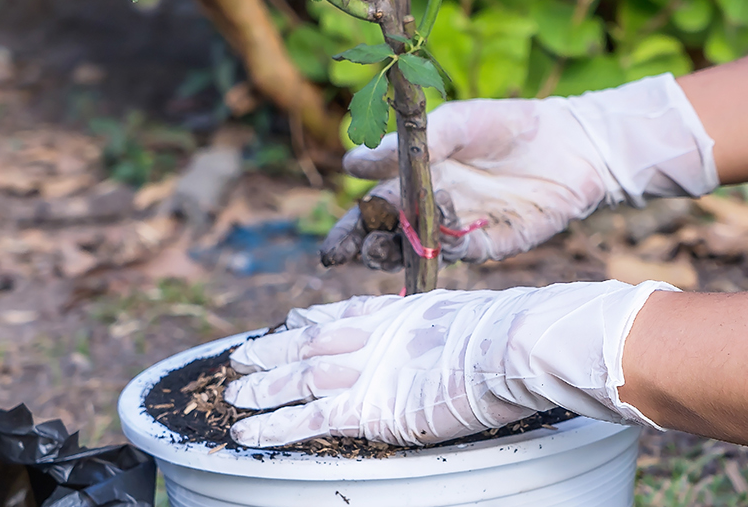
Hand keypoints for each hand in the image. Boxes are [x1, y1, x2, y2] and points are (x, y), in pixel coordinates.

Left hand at [225, 279, 677, 447]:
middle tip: (240, 355)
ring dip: (261, 386)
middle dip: (273, 349)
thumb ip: (451, 337)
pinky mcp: (365, 407)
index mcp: (400, 314)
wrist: (516, 345)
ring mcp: (366, 369)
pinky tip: (246, 435)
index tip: (289, 321)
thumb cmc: (513, 337)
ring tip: (231, 394)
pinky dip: (273, 427)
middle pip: (309, 341)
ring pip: (297, 378)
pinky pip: (307, 419)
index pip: (344, 312)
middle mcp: (373, 335)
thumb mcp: (473, 327)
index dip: (312, 318)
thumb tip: (471, 344)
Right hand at [319, 74, 717, 269]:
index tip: (335, 226)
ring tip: (374, 248)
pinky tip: (423, 242)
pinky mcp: (483, 245)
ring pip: (410, 249)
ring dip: (389, 253)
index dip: (352, 218)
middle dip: (357, 244)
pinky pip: (450, 254)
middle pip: (382, 232)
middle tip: (338, 254)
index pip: (371, 201)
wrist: (570, 145)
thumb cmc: (508, 126)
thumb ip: (411, 146)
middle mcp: (428, 205)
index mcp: (415, 174)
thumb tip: (353, 163)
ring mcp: (454, 228)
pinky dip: (433, 252)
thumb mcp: (456, 123)